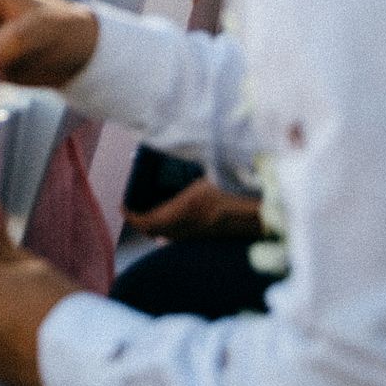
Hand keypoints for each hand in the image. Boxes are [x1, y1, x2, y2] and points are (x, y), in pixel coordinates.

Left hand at [126, 178, 261, 241]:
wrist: (264, 213)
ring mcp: (200, 235)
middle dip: (140, 222)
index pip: (146, 221)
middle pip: (154, 232)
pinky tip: (175, 219)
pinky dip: (172, 230)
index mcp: (184, 210)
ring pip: (169, 237)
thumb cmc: (236, 189)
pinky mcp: (211, 238)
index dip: (130, 215)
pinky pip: (183, 237)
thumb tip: (175, 146)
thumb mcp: (209, 173)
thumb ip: (192, 168)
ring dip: (156, 227)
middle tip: (133, 208)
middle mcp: (188, 227)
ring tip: (150, 212)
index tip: (122, 205)